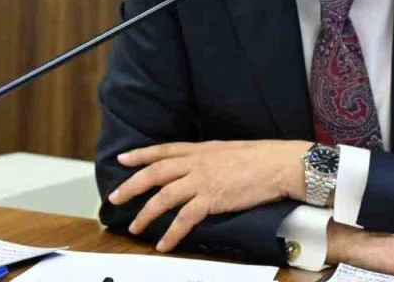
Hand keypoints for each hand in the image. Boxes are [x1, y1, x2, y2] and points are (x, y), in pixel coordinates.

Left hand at [108, 140, 310, 251]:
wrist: (279, 164)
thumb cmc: (260, 157)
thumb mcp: (228, 151)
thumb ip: (209, 158)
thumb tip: (200, 166)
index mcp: (200, 149)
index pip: (162, 150)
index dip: (140, 154)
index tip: (123, 159)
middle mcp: (196, 162)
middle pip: (154, 173)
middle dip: (131, 186)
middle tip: (114, 198)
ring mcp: (202, 180)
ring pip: (163, 196)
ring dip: (146, 213)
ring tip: (134, 227)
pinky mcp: (212, 199)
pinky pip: (184, 218)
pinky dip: (171, 232)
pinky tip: (164, 243)